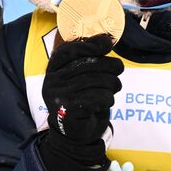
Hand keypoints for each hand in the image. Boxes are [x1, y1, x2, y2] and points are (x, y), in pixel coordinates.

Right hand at [38, 34, 123, 170]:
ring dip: (113, 85)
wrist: (75, 132)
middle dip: (110, 67)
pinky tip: (106, 101)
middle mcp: (51, 81)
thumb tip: (107, 38)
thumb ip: (91, 56)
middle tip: (119, 72)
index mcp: (53, 69)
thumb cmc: (82, 98)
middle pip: (88, 64)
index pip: (70, 50)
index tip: (108, 44)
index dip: (90, 44)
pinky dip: (108, 99)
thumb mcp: (83, 75)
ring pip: (97, 81)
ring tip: (113, 89)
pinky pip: (98, 98)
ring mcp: (58, 97)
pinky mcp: (69, 112)